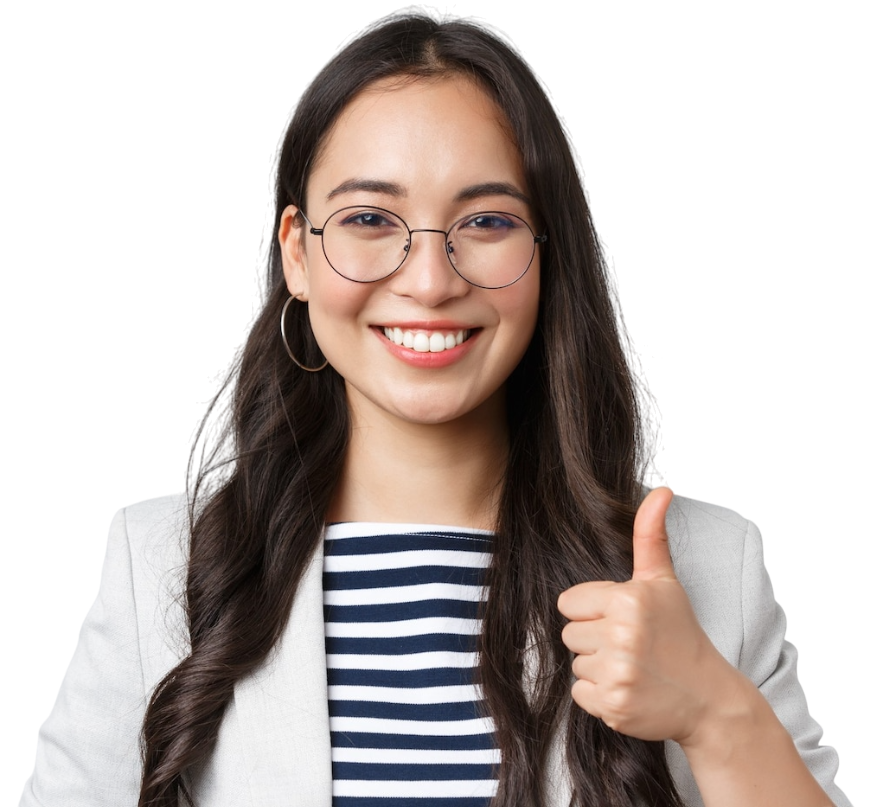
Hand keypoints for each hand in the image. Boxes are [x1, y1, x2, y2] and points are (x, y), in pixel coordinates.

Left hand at [558, 485, 733, 742]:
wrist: (708, 698)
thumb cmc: (680, 633)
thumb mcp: (664, 581)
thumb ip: (651, 534)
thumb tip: (662, 488)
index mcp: (628, 599)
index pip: (568, 603)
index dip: (592, 611)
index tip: (622, 619)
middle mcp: (622, 635)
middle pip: (569, 634)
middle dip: (595, 639)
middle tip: (631, 646)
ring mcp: (618, 673)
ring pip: (575, 663)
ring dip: (598, 667)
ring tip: (633, 667)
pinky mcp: (613, 705)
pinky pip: (579, 694)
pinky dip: (599, 696)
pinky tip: (630, 689)